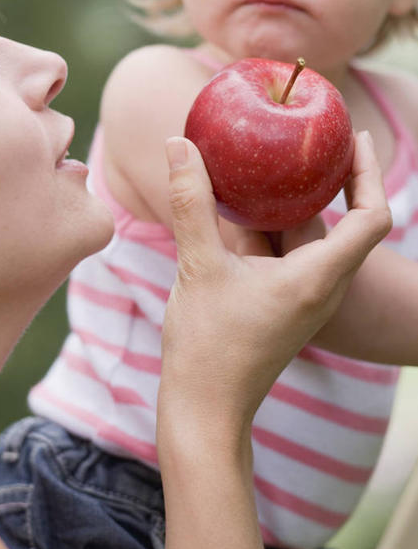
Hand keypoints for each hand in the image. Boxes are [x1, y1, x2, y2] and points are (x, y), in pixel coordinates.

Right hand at [158, 131, 390, 444]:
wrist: (206, 409)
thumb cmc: (208, 348)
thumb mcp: (198, 267)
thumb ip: (191, 203)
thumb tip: (178, 143)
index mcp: (317, 277)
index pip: (371, 217)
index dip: (368, 173)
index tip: (355, 139)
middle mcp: (322, 287)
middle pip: (346, 222)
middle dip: (333, 179)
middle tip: (311, 140)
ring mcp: (304, 298)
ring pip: (314, 239)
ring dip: (299, 203)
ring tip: (275, 164)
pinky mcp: (285, 305)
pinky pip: (292, 255)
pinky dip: (277, 228)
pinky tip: (246, 210)